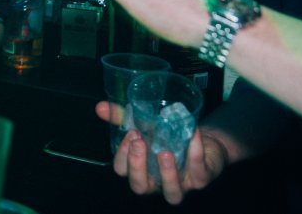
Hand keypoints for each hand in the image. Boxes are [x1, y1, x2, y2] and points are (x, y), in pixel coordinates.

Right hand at [96, 101, 227, 204]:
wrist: (201, 140)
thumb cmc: (167, 138)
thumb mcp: (144, 126)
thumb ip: (122, 117)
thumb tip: (100, 107)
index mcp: (141, 169)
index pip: (122, 171)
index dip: (123, 156)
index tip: (130, 134)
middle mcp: (157, 182)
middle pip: (141, 186)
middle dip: (138, 166)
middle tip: (139, 142)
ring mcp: (181, 183)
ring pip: (172, 194)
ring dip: (167, 175)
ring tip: (164, 153)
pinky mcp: (201, 178)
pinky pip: (199, 172)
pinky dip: (195, 152)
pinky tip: (193, 134)